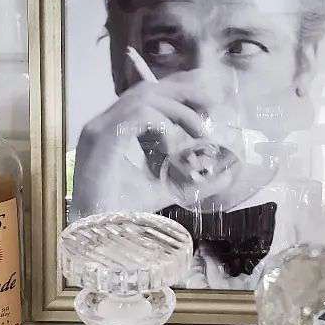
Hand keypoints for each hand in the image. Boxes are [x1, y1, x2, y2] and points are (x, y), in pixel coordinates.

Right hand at [72, 71, 229, 214]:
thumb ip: (195, 179)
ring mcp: (99, 129)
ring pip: (144, 97)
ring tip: (199, 132)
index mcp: (113, 130)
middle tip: (213, 103)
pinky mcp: (102, 138)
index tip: (206, 103)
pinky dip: (164, 126)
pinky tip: (174, 150)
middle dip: (183, 91)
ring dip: (178, 110)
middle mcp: (103, 124)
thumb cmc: (124, 214)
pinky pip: (140, 115)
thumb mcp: (167, 190)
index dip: (177, 92)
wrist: (96, 235)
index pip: (145, 96)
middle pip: (146, 89)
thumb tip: (228, 173)